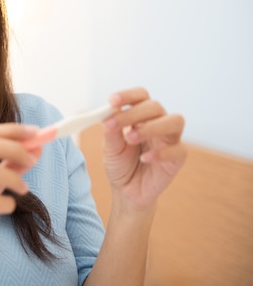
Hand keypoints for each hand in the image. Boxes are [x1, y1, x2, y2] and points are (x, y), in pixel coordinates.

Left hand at [102, 87, 186, 211]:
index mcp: (140, 116)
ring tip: (131, 139)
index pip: (140, 96)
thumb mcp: (110, 148)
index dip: (128, 95)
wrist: (126, 190)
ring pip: (175, 121)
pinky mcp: (177, 158)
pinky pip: (178, 150)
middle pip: (155, 106)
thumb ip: (111, 132)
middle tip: (116, 125)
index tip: (112, 101)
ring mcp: (169, 139)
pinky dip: (160, 153)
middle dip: (134, 113)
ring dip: (152, 127)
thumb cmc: (120, 164)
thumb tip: (108, 117)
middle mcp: (157, 123)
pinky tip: (144, 158)